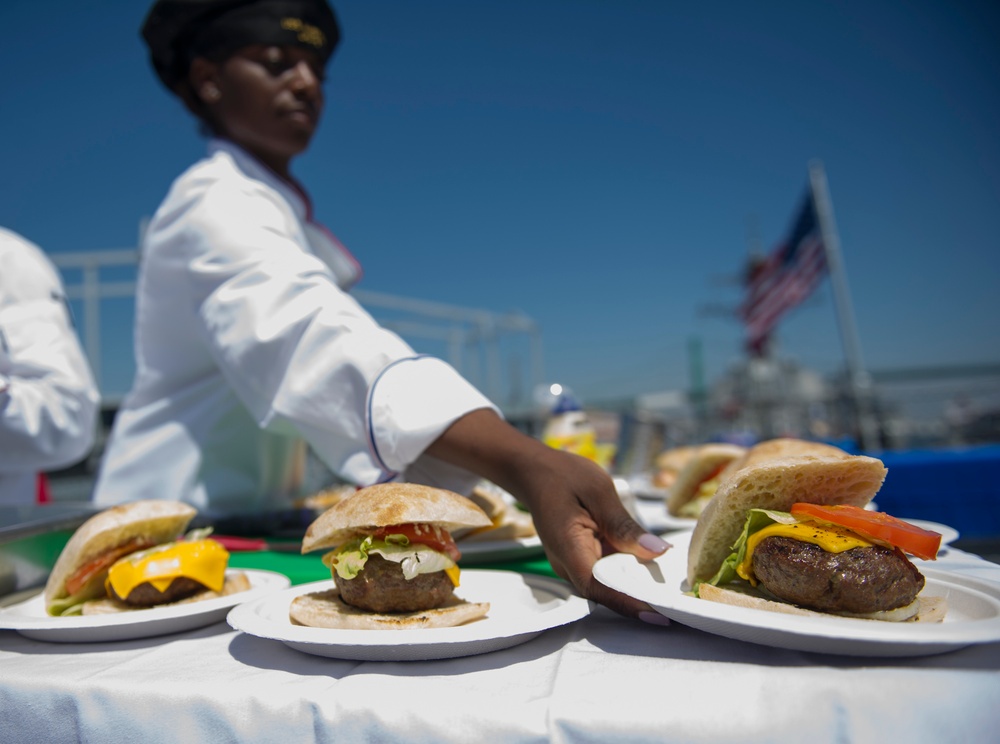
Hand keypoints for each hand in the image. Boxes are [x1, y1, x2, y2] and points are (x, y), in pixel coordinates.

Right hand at [426, 409, 670, 618]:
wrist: (536, 472)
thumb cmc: (564, 476)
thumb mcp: (600, 493)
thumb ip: (625, 526)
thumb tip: (658, 551)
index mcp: (568, 548)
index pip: (599, 587)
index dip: (629, 603)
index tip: (659, 615)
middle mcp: (567, 565)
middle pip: (605, 591)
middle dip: (639, 599)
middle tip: (678, 603)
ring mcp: (572, 564)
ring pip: (606, 585)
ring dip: (635, 586)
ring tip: (671, 589)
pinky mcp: (581, 560)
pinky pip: (605, 572)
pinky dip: (627, 572)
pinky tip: (650, 567)